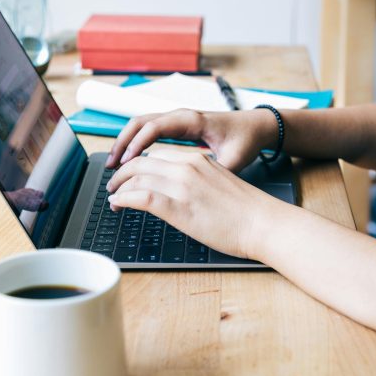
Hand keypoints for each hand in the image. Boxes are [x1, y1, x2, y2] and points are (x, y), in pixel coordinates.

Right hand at [105, 108, 274, 172]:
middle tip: (110, 167)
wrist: (256, 127)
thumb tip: (197, 183)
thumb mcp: (234, 158)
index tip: (126, 163)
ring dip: (126, 142)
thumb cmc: (246, 140)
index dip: (137, 144)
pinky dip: (135, 142)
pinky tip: (130, 160)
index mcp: (192, 120)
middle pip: (140, 122)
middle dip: (122, 142)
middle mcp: (181, 116)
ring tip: (114, 165)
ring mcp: (178, 120)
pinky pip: (149, 130)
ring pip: (142, 124)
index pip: (154, 127)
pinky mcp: (178, 126)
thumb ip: (217, 169)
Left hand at [105, 146, 282, 258]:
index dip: (138, 164)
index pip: (158, 154)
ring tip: (113, 198)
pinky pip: (141, 196)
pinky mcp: (178, 207)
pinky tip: (118, 204)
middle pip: (142, 161)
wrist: (262, 222)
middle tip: (114, 185)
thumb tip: (178, 191)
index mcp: (198, 159)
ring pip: (137, 176)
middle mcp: (187, 166)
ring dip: (119, 187)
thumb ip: (196, 181)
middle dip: (123, 173)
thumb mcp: (218, 183)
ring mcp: (182, 185)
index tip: (130, 175)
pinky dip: (124, 198)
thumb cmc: (246, 210)